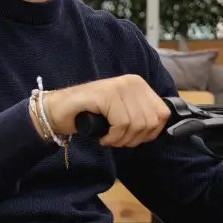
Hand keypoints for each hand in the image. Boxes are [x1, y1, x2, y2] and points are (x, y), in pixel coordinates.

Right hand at [41, 74, 169, 148]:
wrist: (60, 109)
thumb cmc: (91, 114)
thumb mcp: (123, 113)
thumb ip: (141, 116)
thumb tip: (158, 129)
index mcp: (139, 85)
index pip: (162, 114)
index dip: (150, 133)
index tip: (133, 137)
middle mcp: (132, 82)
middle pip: (150, 122)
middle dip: (135, 139)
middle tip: (118, 140)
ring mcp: (119, 87)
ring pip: (136, 125)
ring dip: (122, 140)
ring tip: (110, 138)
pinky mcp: (106, 95)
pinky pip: (121, 124)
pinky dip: (113, 137)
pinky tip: (103, 137)